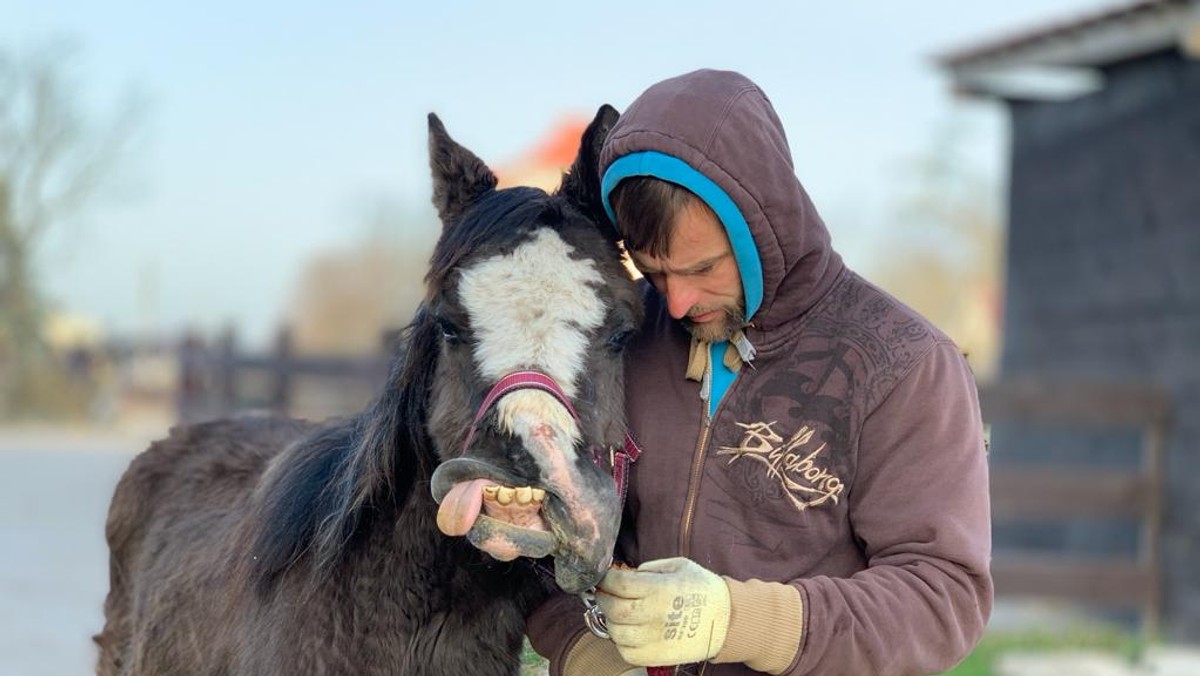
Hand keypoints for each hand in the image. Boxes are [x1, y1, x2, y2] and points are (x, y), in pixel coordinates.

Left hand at [596, 558, 729, 666]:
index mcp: (660, 589)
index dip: (605, 579)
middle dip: (603, 599)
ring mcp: (654, 639)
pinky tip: (628, 631)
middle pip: (614, 610)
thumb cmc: (703, 590)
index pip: (619, 584)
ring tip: (618, 612)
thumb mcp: (679, 566)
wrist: (727, 621)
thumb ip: (650, 568)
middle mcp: (654, 615)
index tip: (602, 576)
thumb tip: (626, 574)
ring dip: (611, 621)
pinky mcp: (656, 656)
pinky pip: (626, 652)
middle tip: (604, 593)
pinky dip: (621, 641)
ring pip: (616, 633)